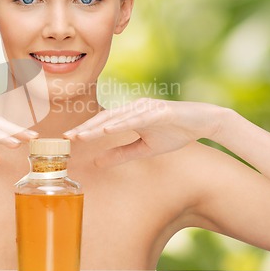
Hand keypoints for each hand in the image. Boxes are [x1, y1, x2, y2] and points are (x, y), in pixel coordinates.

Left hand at [64, 98, 223, 166]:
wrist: (203, 123)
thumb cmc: (174, 133)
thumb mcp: (144, 149)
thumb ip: (121, 154)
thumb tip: (98, 162)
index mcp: (129, 116)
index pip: (102, 123)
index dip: (85, 131)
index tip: (68, 139)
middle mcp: (134, 108)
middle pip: (104, 118)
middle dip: (85, 128)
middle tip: (66, 136)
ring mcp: (146, 108)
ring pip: (117, 117)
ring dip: (98, 126)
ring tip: (81, 134)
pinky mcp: (159, 111)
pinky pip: (137, 118)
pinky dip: (122, 123)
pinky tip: (108, 129)